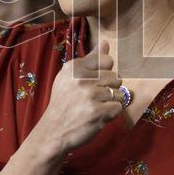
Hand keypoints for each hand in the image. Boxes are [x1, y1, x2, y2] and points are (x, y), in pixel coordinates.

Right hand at [31, 39, 123, 159]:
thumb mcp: (70, 77)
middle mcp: (82, 79)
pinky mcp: (98, 112)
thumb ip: (90, 60)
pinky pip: (118, 107)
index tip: (95, 82)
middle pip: (116, 78)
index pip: (107, 60)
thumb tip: (105, 43)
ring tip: (96, 107)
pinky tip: (98, 116)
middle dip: (109, 89)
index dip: (105, 73)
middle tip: (93, 99)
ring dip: (111, 103)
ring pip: (119, 93)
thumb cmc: (64, 103)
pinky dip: (111, 114)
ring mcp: (90, 96)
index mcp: (75, 68)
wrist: (53, 132)